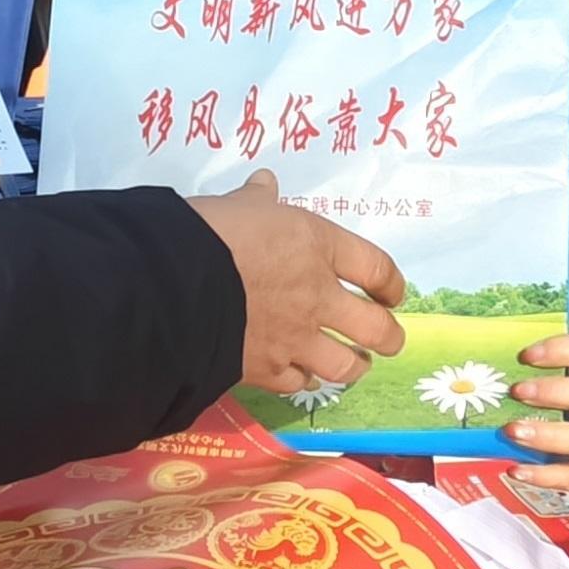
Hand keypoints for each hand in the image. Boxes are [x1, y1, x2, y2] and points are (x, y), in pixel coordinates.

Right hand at [185, 171, 407, 397]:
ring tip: (354, 365)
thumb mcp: (236, 204)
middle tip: (388, 340)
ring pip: (344, 366)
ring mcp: (295, 338)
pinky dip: (303, 382)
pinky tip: (302, 378)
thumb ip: (257, 198)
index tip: (393, 294)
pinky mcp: (266, 369)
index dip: (392, 284)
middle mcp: (317, 296)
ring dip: (354, 367)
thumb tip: (264, 183)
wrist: (175, 286)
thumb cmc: (209, 233)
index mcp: (316, 246)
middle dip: (388, 337)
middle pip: (375, 328)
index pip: (377, 267)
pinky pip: (298, 384)